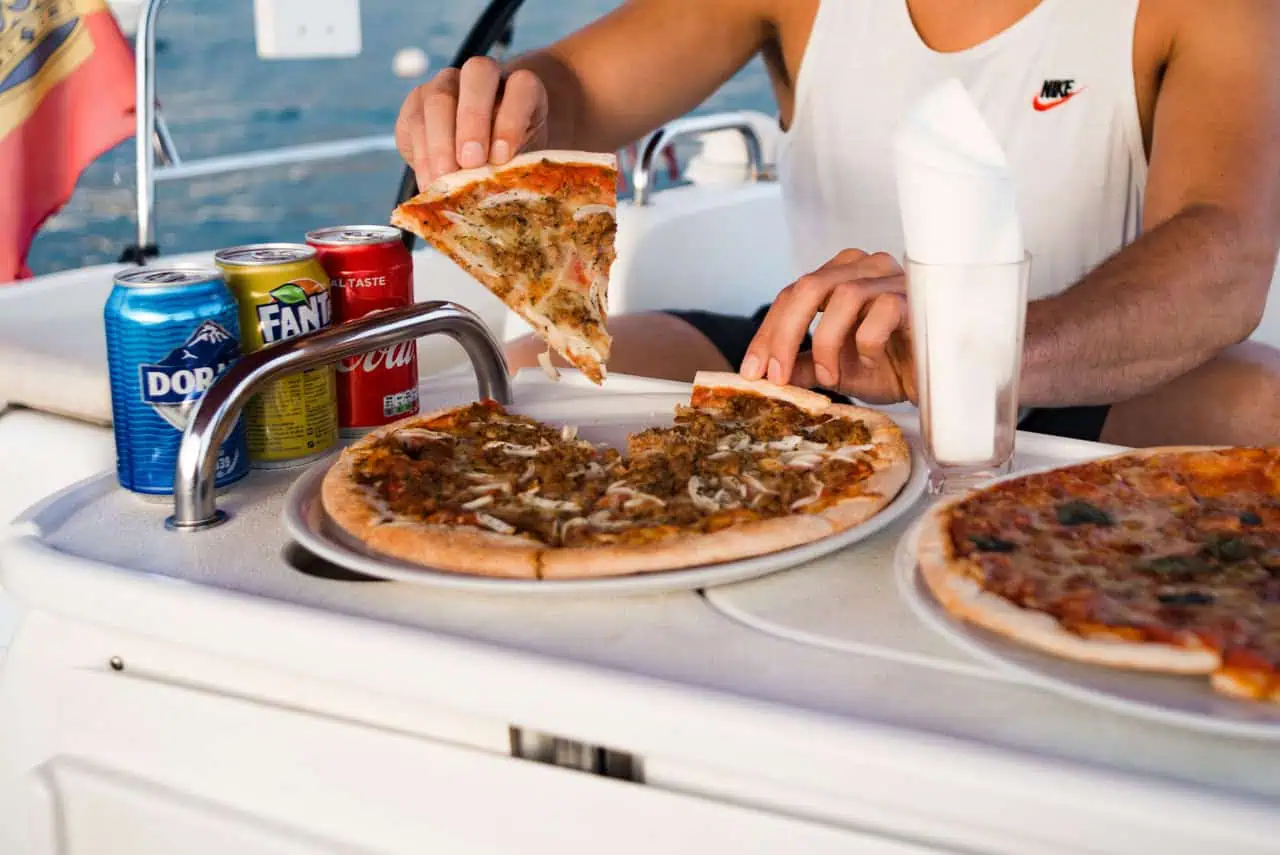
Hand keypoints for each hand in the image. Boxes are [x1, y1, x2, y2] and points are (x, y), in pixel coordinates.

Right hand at [395, 56, 548, 186]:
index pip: (523, 86)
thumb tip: (497, 189)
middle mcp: (483, 76)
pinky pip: (415, 122)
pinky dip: (422, 156)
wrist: (476, 160)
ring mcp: (446, 84)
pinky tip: (429, 183)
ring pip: (439, 98)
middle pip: (477, 74)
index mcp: (521, 87)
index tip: (502, 157)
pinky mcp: (417, 103)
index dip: (513, 119)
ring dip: (441, 142)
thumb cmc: (508, 161)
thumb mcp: (519, 163)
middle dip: (473, 120)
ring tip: (444, 179)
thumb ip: (513, 166)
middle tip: (471, 162)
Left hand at [741, 249, 916, 404]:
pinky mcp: (917, 297)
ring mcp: (892, 278)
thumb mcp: (835, 370)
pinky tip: (872, 363)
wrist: (940, 380)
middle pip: (808, 287)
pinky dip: (866, 343)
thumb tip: (763, 375)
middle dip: (782, 335)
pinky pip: (881, 313)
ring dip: (826, 343)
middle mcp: (864, 268)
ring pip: (842, 296)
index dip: (766, 334)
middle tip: (773, 376)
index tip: (750, 373)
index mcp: (840, 277)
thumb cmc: (893, 366)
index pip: (791, 295)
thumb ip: (801, 365)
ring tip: (829, 376)